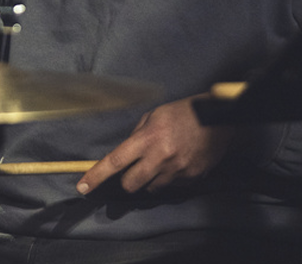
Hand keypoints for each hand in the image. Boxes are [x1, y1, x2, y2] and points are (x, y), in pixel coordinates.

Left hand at [77, 94, 235, 194]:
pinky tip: (179, 162)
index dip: (97, 175)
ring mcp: (176, 171)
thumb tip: (126, 153)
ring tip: (163, 161)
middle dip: (128, 181)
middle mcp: (159, 158)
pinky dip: (170, 178)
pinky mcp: (190, 179)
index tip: (82, 186)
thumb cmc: (184, 113)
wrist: (218, 120)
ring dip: (150, 179)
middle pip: (131, 185)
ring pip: (151, 188)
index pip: (115, 161)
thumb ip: (137, 134)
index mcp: (147, 138)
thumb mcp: (155, 116)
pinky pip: (172, 187)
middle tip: (135, 170)